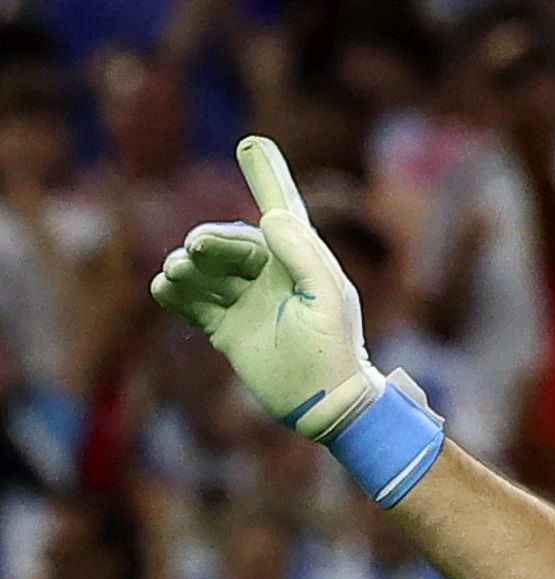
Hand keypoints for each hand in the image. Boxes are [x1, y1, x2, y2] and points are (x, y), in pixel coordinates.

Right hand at [149, 136, 385, 441]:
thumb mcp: (326, 297)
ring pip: (207, 272)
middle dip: (210, 242)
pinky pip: (194, 304)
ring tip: (176, 271)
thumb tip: (270, 215)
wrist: (325, 404)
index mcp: (301, 262)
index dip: (266, 178)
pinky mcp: (228, 331)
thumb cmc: (335, 349)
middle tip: (195, 248)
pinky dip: (176, 293)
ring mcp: (247, 304)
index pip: (280, 211)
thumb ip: (304, 254)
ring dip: (187, 266)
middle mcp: (272, 278)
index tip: (251, 144)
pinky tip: (165, 287)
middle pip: (230, 245)